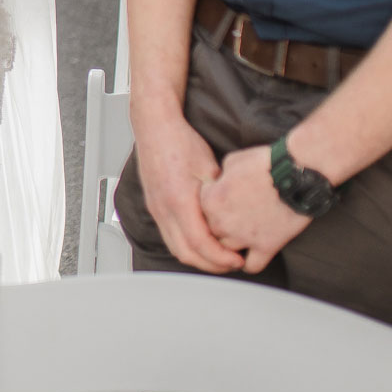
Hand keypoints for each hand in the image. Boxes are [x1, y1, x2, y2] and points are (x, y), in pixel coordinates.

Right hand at [132, 109, 244, 273]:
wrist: (155, 127)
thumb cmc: (180, 142)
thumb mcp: (209, 168)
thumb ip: (219, 197)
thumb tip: (233, 218)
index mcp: (178, 200)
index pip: (200, 243)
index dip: (220, 257)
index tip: (237, 260)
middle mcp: (163, 209)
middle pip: (186, 253)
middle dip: (211, 264)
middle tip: (231, 264)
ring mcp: (156, 209)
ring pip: (175, 247)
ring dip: (198, 258)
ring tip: (219, 256)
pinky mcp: (154, 207)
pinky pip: (169, 237)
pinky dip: (186, 246)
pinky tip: (201, 241)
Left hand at [200, 144, 312, 272]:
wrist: (296, 174)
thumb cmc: (265, 163)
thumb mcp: (232, 161)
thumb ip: (220, 178)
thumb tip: (220, 185)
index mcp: (211, 200)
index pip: (200, 209)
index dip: (212, 203)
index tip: (224, 199)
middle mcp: (222, 222)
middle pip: (211, 231)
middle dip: (220, 225)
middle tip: (235, 216)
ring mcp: (243, 237)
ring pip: (226, 251)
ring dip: (232, 245)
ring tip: (242, 236)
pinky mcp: (266, 247)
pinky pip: (251, 266)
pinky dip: (250, 262)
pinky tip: (253, 254)